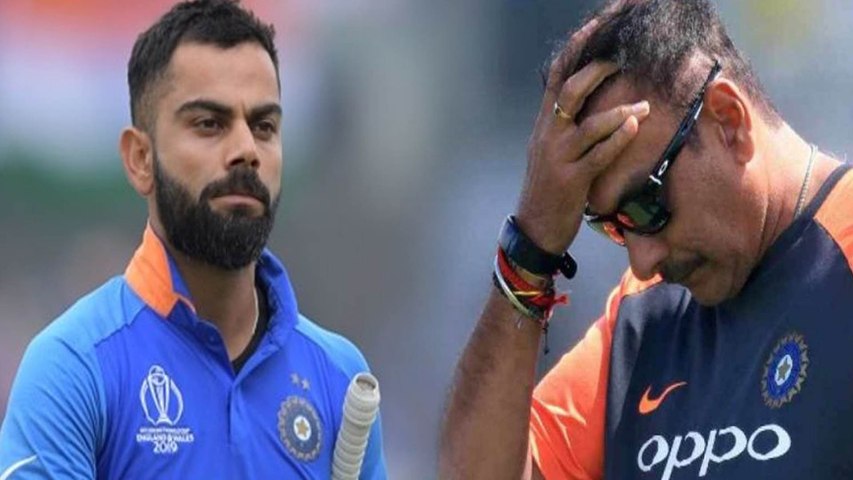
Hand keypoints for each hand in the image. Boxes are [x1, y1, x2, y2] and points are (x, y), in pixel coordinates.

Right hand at [516, 20, 649, 253]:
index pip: (558, 76)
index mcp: (545, 123)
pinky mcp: (571, 180)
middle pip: (569, 91)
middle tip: (623, 58)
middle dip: (597, 70)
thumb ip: (566, 124)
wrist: (535, 227)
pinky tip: (634, 128)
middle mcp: (548, 135)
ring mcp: (558, 157)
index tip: (598, 26)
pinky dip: (617, 140)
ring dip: (619, 112)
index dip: (577, 49)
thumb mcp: (551, 150)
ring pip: (588, 125)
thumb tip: (590, 98)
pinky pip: (598, 155)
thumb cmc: (550, 188)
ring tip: (644, 106)